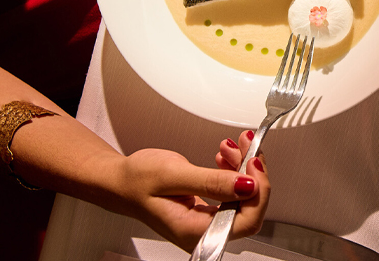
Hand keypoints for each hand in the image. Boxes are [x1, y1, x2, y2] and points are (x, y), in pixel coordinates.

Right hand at [110, 137, 269, 250]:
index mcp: (194, 230)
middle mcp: (203, 231)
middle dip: (252, 174)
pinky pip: (232, 193)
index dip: (257, 191)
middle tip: (247, 148)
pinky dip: (234, 171)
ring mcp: (206, 221)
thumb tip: (247, 186)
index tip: (253, 163)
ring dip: (243, 169)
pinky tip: (226, 157)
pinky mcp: (207, 209)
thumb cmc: (136, 181)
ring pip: (243, 198)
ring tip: (233, 147)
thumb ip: (211, 182)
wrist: (120, 181)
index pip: (246, 221)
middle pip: (249, 209)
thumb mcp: (173, 174)